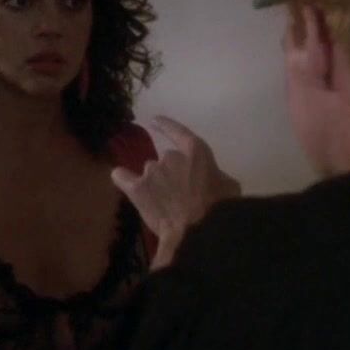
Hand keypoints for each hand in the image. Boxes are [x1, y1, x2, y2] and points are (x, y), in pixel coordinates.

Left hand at [112, 115, 240, 268]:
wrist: (199, 229)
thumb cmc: (221, 207)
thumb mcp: (228, 185)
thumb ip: (214, 175)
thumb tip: (209, 179)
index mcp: (196, 151)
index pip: (178, 132)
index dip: (166, 126)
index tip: (155, 121)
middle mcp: (170, 156)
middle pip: (165, 161)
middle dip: (170, 174)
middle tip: (178, 194)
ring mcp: (152, 171)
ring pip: (149, 173)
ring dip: (154, 183)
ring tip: (162, 203)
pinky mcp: (137, 188)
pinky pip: (121, 177)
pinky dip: (123, 179)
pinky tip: (128, 186)